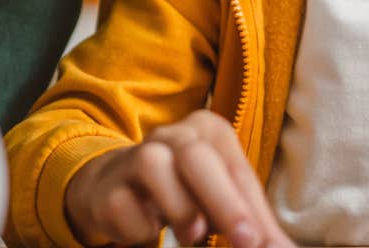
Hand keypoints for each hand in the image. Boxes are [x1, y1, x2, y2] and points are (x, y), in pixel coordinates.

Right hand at [63, 110, 292, 247]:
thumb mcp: (223, 202)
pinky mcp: (108, 186)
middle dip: (223, 201)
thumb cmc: (185, 192)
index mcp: (208, 132)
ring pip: (153, 164)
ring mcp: (134, 156)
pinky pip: (122, 203)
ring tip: (193, 236)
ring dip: (178, 206)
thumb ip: (253, 225)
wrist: (116, 187)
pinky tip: (149, 230)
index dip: (251, 208)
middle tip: (243, 241)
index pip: (235, 169)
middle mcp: (171, 135)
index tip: (261, 243)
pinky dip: (140, 226)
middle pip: (195, 156)